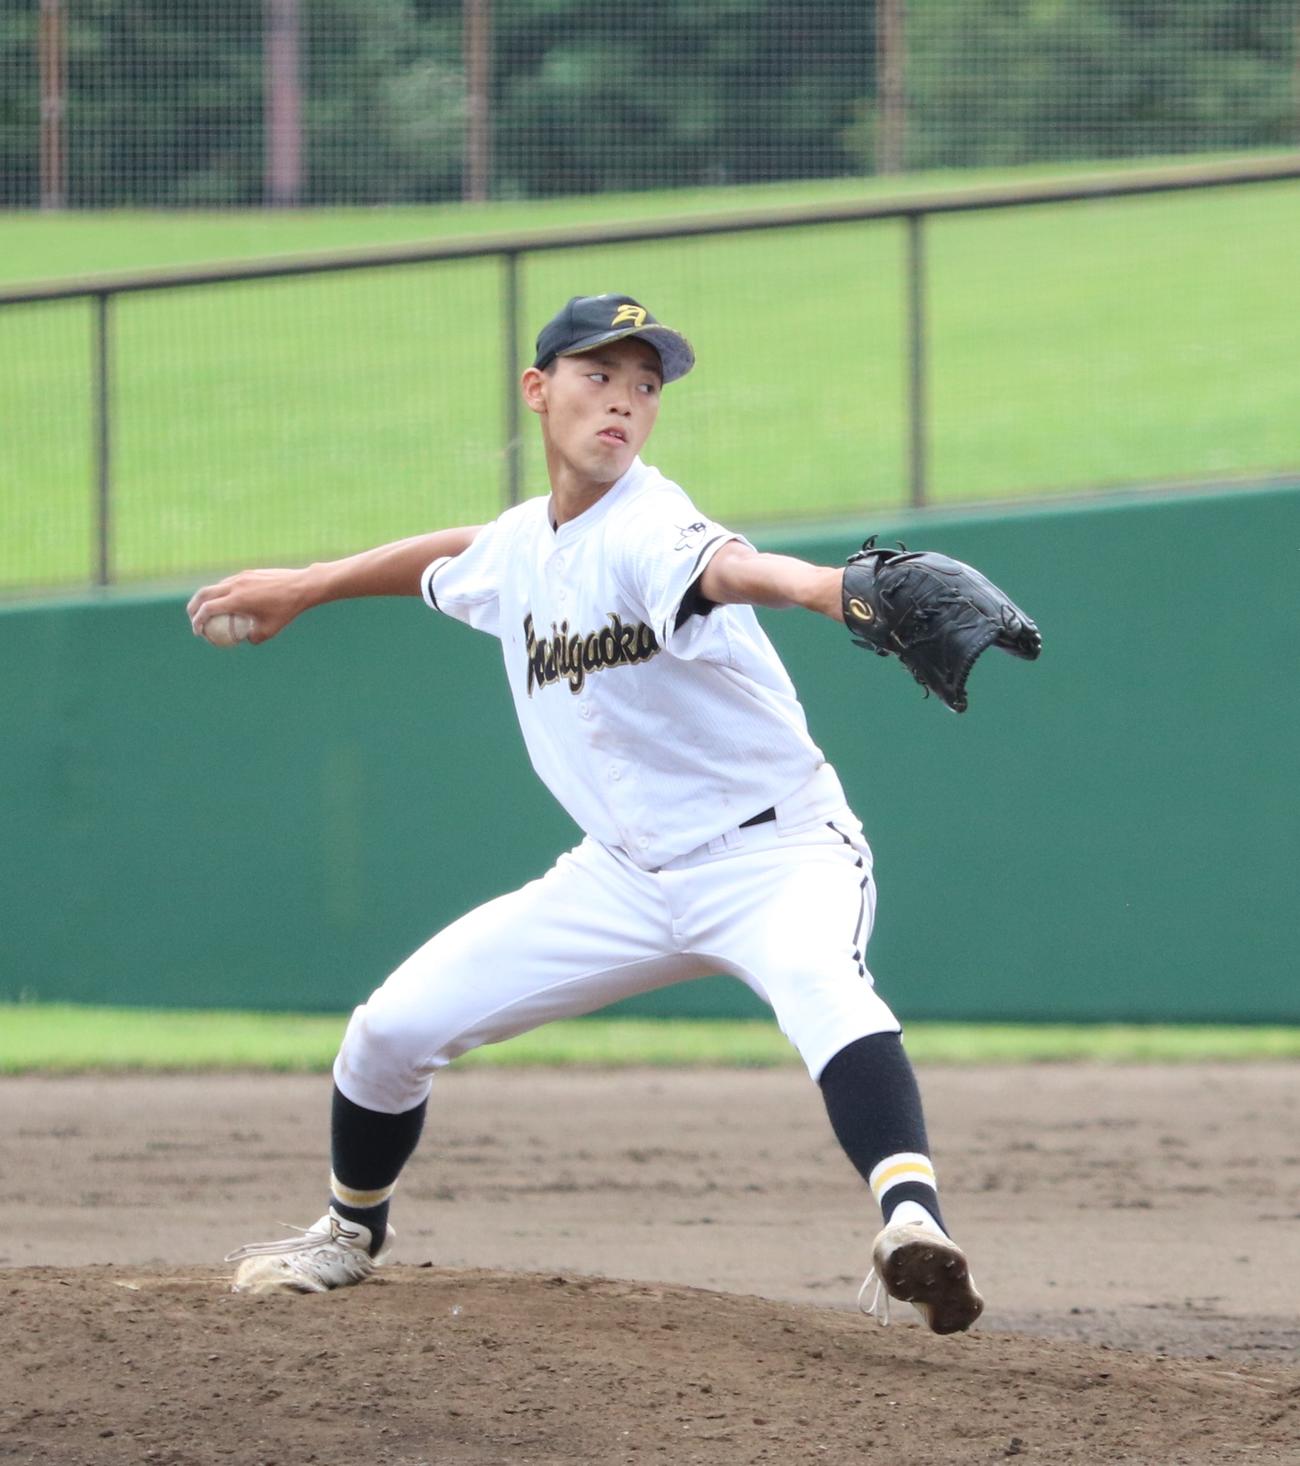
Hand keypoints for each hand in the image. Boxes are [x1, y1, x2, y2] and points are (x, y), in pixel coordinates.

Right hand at [186, 565, 314, 643]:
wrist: (302, 585)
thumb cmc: (287, 610)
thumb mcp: (270, 630)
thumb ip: (253, 638)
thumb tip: (243, 640)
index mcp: (237, 600)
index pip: (207, 609)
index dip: (198, 621)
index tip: (198, 632)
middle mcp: (235, 585)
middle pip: (203, 594)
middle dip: (193, 607)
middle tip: (193, 619)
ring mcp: (241, 577)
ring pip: (215, 586)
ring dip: (206, 598)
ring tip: (206, 610)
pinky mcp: (248, 573)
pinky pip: (228, 582)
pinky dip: (221, 592)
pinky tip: (226, 601)